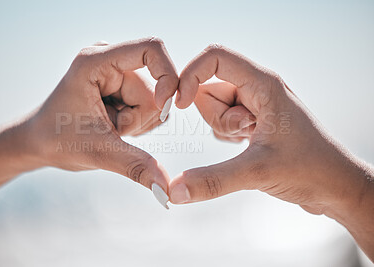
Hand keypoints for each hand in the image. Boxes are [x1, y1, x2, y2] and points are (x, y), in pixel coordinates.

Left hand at [0, 38, 177, 203]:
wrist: (40, 143)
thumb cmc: (57, 141)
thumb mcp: (96, 152)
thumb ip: (135, 166)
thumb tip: (167, 190)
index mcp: (96, 62)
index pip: (151, 49)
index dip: (167, 75)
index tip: (163, 106)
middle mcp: (108, 59)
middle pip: (155, 86)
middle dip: (139, 118)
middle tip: (111, 129)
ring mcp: (116, 72)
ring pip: (155, 100)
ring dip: (137, 123)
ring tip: (109, 127)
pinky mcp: (121, 85)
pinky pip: (150, 105)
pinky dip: (138, 123)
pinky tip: (114, 126)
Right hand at [170, 44, 373, 256]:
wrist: (335, 185)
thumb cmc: (310, 169)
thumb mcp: (258, 172)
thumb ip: (213, 180)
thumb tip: (174, 191)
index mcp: (263, 84)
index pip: (215, 58)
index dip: (191, 75)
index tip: (180, 105)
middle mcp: (258, 88)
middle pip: (209, 87)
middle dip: (215, 116)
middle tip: (244, 133)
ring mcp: (255, 105)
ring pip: (214, 107)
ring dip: (222, 128)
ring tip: (251, 141)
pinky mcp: (253, 121)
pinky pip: (222, 122)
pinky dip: (227, 136)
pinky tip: (250, 147)